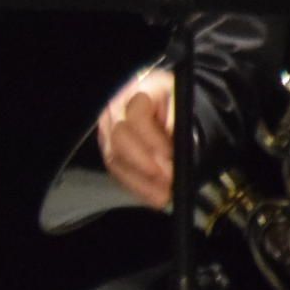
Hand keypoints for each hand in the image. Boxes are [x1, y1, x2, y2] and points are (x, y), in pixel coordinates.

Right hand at [97, 68, 175, 209]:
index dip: (153, 140)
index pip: (137, 119)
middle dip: (144, 164)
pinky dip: (135, 185)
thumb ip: (178, 117)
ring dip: (140, 181)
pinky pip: (117, 171)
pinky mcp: (109, 150)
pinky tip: (153, 195)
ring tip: (164, 195)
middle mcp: (115, 112)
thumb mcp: (181, 100)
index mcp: (136, 94)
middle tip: (168, 181)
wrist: (159, 100)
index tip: (172, 156)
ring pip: (115, 159)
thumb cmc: (172, 99)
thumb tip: (177, 140)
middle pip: (119, 140)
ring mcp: (108, 132)